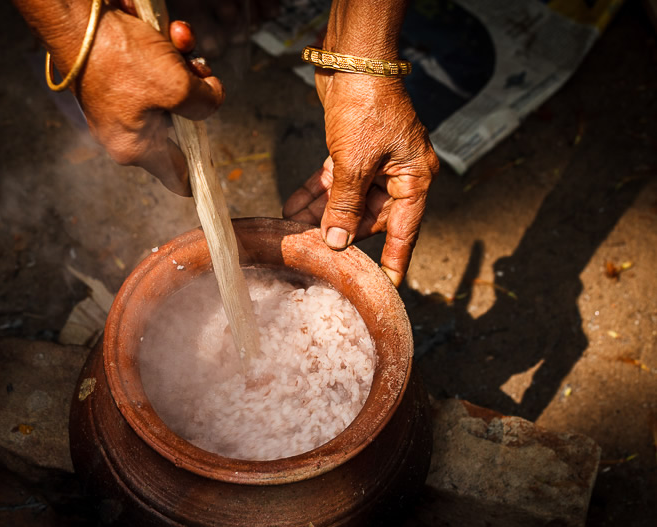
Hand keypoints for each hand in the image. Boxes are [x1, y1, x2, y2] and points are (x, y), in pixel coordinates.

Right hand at [43, 4, 224, 195]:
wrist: (78, 18)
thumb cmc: (119, 58)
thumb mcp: (177, 87)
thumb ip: (205, 103)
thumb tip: (213, 96)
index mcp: (135, 148)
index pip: (177, 177)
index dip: (199, 173)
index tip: (214, 170)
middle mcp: (127, 130)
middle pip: (183, 121)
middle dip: (196, 91)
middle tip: (198, 70)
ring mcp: (122, 102)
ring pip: (172, 88)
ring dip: (184, 61)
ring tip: (178, 39)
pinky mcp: (120, 76)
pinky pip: (155, 68)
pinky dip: (166, 48)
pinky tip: (167, 30)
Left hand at [283, 72, 438, 286]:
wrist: (351, 60)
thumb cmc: (365, 106)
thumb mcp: (354, 162)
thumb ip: (346, 205)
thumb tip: (338, 242)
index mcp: (414, 177)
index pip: (404, 230)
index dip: (394, 259)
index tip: (385, 287)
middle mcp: (398, 173)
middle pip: (370, 217)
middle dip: (341, 233)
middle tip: (316, 253)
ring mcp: (375, 162)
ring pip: (348, 200)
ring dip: (322, 215)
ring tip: (295, 232)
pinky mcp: (352, 151)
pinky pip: (335, 182)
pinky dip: (315, 194)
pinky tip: (291, 209)